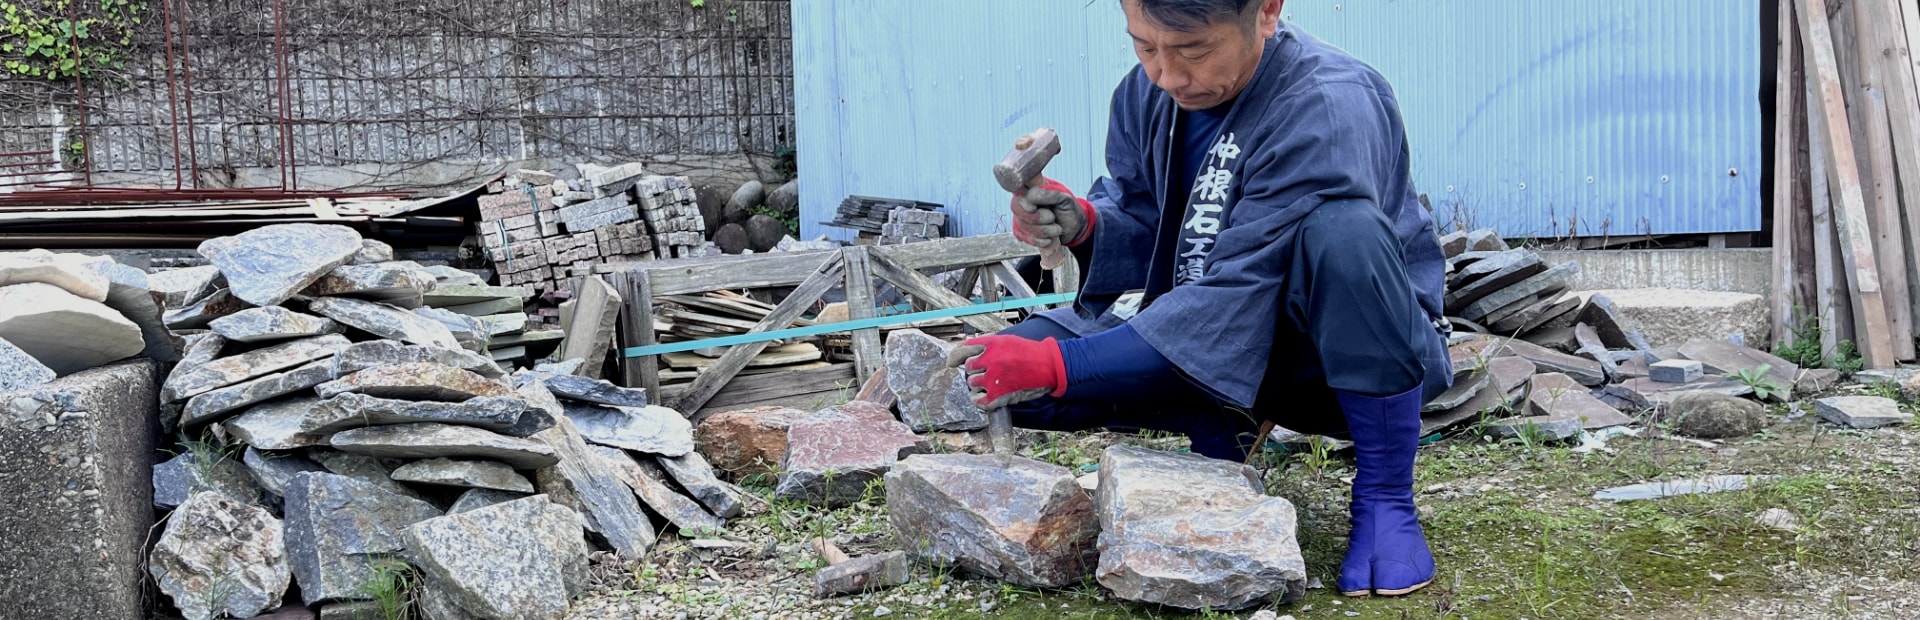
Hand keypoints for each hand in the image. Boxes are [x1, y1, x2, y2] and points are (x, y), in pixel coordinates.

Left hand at [944, 335, 1066, 408]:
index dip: (955, 356)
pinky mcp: (999, 395)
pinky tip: (982, 398)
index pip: (964, 349)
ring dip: (978, 385)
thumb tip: (969, 352)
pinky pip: (979, 401)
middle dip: (975, 371)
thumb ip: (989, 345)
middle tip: (985, 374)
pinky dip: (978, 401)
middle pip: (969, 368)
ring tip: (989, 384)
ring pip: (973, 383)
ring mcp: (993, 378)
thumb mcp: (1007, 341)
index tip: (951, 362)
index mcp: (991, 344)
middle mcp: (990, 359)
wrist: (1049, 365)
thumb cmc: (1030, 353)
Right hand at [1009, 177, 1094, 249]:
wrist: (1074, 229)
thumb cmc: (1068, 210)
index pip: (1017, 192)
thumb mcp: (1065, 199)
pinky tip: (1050, 238)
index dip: (1023, 202)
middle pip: (1017, 210)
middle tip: (1052, 218)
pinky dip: (1040, 240)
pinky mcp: (1022, 233)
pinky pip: (1025, 238)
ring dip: (1044, 231)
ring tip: (1056, 228)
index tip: (1033, 208)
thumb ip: (1049, 194)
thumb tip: (1030, 195)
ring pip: (1022, 226)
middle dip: (1038, 218)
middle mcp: (1022, 202)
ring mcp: (1020, 218)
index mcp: (1031, 189)